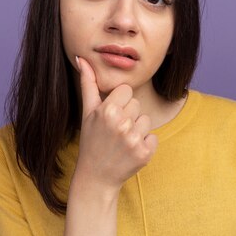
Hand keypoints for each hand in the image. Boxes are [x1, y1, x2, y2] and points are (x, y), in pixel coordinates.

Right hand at [73, 56, 157, 192]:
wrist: (96, 177)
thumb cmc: (91, 141)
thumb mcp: (87, 112)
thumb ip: (87, 84)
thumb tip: (82, 58)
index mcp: (107, 110)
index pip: (126, 91)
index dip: (118, 102)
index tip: (110, 116)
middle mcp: (121, 124)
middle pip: (136, 105)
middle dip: (127, 116)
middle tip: (114, 132)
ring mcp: (134, 139)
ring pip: (146, 120)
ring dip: (137, 130)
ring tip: (121, 142)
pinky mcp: (145, 153)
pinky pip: (153, 137)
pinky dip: (145, 145)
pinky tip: (130, 152)